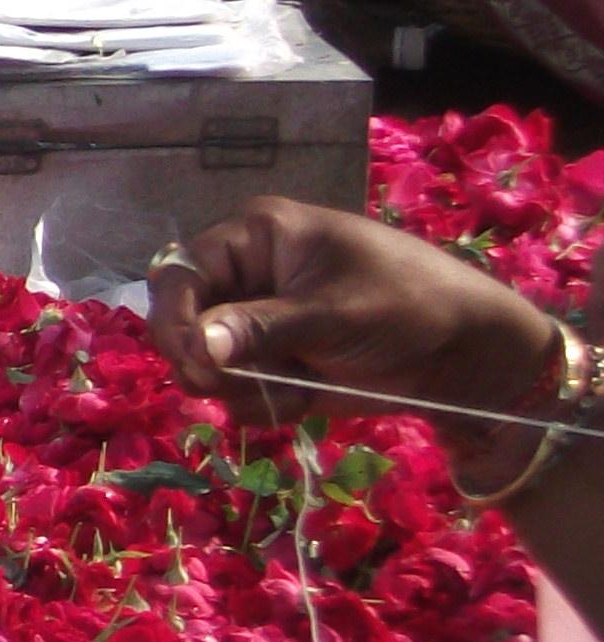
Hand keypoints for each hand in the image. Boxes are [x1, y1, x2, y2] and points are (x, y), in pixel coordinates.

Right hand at [149, 200, 565, 443]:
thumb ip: (260, 327)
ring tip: (283, 390)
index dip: (175, 316)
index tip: (195, 361)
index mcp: (257, 238)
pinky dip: (258, 404)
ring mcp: (257, 323)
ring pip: (202, 362)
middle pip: (179, 319)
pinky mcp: (272, 364)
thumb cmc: (407, 305)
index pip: (181, 271)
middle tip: (223, 387)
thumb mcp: (333, 312)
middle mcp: (247, 276)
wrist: (466, 355)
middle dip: (201, 359)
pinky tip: (297, 401)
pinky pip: (234, 391)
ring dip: (234, 386)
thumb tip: (196, 345)